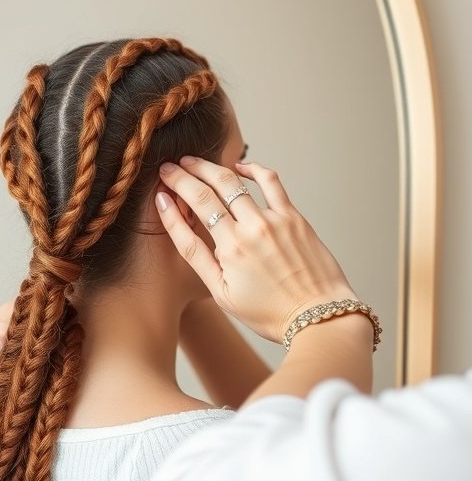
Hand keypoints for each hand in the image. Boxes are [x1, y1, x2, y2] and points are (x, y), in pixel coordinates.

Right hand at [156, 157, 357, 343]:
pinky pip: (270, 181)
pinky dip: (253, 169)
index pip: (194, 206)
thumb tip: (172, 217)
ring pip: (235, 180)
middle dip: (186, 172)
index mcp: (230, 249)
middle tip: (173, 166)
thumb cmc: (268, 312)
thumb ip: (195, 253)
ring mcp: (274, 220)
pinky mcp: (293, 217)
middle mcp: (250, 229)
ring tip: (197, 164)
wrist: (318, 317)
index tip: (162, 179)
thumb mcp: (221, 293)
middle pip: (210, 188)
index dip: (174, 187)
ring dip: (211, 167)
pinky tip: (240, 168)